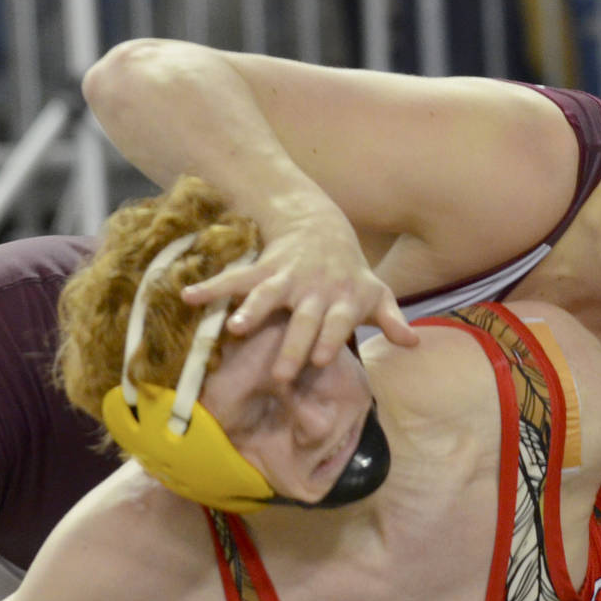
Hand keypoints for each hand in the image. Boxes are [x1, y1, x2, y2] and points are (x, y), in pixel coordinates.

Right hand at [185, 205, 417, 381]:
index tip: (319, 360)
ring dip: (251, 310)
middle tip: (281, 374)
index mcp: (343, 298)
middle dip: (293, 344)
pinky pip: (235, 279)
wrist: (319, 225)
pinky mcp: (262, 269)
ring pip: (267, 294)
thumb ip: (391, 319)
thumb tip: (413, 344)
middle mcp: (314, 289)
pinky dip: (211, 287)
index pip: (338, 321)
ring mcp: (286, 278)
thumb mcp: (375, 293)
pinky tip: (187, 297)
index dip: (329, 337)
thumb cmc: (350, 271)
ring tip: (233, 328)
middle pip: (303, 319)